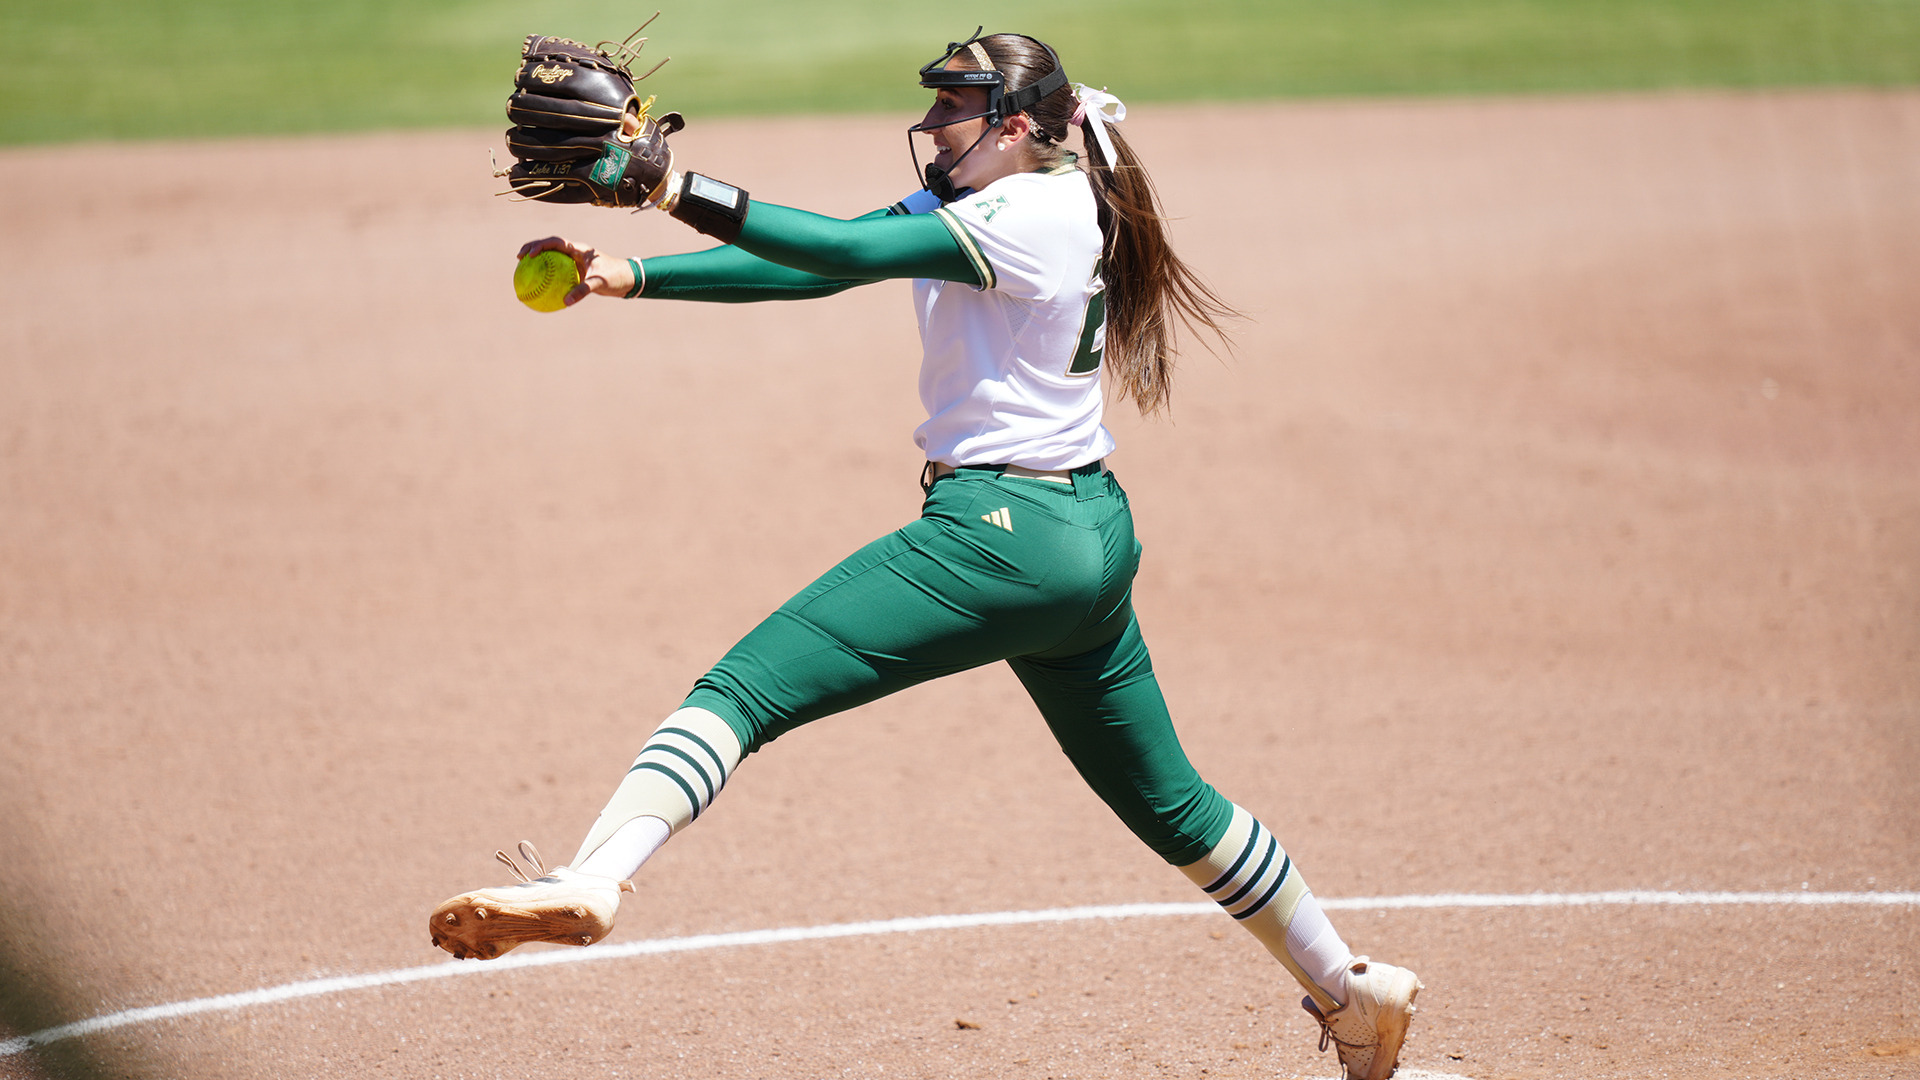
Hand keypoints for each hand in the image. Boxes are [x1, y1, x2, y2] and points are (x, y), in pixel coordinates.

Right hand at [517, 236, 636, 305]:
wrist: (628, 279)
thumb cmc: (616, 277)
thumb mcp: (600, 283)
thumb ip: (583, 290)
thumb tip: (566, 301)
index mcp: (579, 249)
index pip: (556, 242)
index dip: (541, 245)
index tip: (530, 254)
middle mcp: (574, 252)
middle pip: (549, 246)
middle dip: (532, 248)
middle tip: (519, 257)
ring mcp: (573, 261)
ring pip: (551, 258)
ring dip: (537, 261)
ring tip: (522, 269)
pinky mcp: (575, 271)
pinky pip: (557, 272)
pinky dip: (547, 277)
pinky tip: (538, 288)